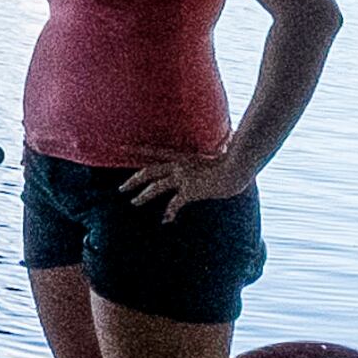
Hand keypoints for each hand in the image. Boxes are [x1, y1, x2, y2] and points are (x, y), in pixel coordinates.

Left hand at [118, 152, 258, 219]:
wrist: (237, 169)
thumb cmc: (232, 161)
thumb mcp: (217, 152)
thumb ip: (214, 147)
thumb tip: (228, 137)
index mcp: (182, 156)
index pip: (154, 151)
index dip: (137, 150)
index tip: (120, 147)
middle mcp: (178, 165)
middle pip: (149, 171)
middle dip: (133, 179)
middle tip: (121, 188)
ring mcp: (183, 177)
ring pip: (155, 187)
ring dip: (143, 196)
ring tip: (133, 202)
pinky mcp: (189, 190)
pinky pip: (174, 204)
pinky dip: (169, 213)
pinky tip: (166, 220)